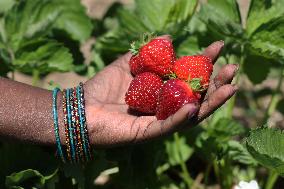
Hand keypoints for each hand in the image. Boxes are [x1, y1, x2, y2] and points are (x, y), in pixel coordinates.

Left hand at [83, 36, 237, 146]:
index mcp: (162, 92)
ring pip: (190, 115)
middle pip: (197, 97)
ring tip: (230, 87)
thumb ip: (148, 53)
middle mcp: (165, 107)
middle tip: (233, 68)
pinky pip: (168, 126)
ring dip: (210, 103)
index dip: (205, 62)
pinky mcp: (147, 134)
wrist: (80, 108)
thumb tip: (169, 37)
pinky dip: (181, 118)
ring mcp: (158, 122)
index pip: (189, 77)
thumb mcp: (128, 64)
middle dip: (216, 83)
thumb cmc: (103, 87)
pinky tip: (195, 106)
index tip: (219, 47)